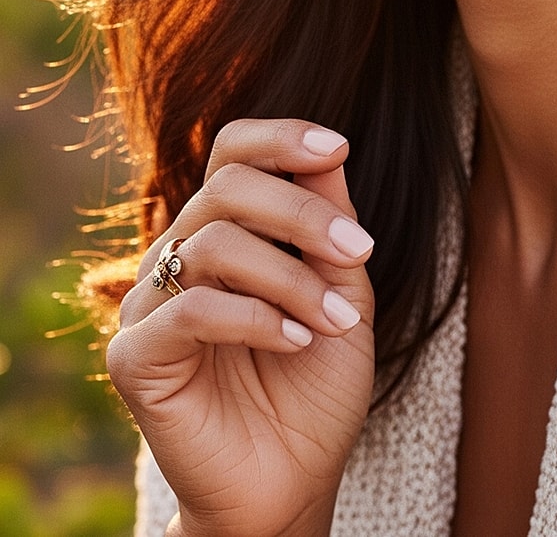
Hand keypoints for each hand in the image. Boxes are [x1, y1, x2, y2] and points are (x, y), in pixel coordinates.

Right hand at [107, 119, 376, 536]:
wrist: (293, 480)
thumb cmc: (316, 384)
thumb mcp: (342, 290)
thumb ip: (330, 221)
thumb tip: (330, 151)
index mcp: (226, 230)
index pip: (233, 152)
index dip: (281, 137)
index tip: (340, 147)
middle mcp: (180, 255)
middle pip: (227, 186)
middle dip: (302, 211)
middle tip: (360, 250)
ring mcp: (151, 305)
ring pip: (213, 243)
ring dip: (291, 275)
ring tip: (336, 319)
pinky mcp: (136, 357)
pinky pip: (190, 308)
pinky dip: (255, 316)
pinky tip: (295, 341)